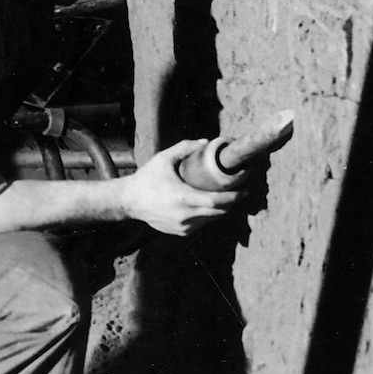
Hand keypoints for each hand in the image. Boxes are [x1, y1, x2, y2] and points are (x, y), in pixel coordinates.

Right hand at [124, 140, 240, 234]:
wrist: (128, 201)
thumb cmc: (146, 179)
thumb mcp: (163, 159)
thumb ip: (184, 148)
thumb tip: (204, 142)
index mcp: (184, 198)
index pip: (218, 201)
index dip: (234, 197)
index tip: (244, 190)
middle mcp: (186, 215)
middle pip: (219, 212)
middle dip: (231, 203)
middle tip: (239, 193)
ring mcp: (183, 226)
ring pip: (212, 220)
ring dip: (220, 210)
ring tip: (223, 199)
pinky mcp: (180, 231)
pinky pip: (201, 225)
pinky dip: (207, 216)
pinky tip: (205, 207)